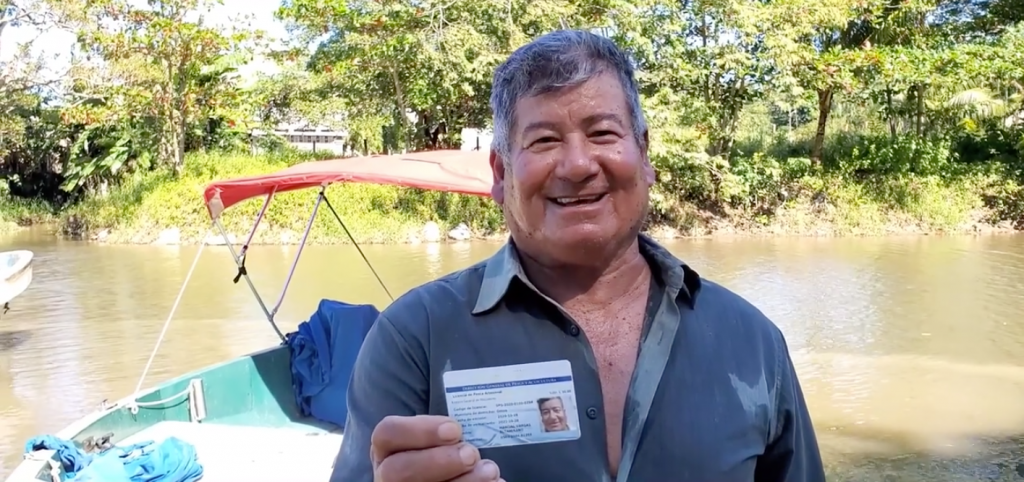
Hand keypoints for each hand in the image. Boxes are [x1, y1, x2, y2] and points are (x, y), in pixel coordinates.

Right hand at [371, 415, 503, 481]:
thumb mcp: (442, 434)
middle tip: (471, 454)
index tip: (455, 429)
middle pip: (396, 470)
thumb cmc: (449, 448)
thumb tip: (462, 432)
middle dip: (437, 461)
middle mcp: (388, 474)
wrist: (452, 469)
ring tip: (489, 471)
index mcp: (388, 448)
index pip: (387, 433)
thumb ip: (446, 431)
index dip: (420, 430)